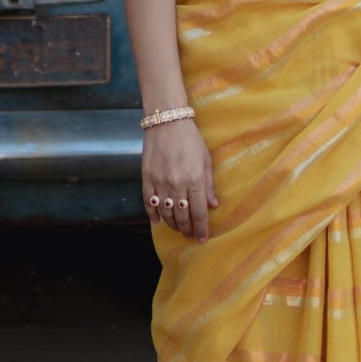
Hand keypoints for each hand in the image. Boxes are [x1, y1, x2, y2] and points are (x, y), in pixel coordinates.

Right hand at [142, 114, 218, 241]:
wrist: (167, 122)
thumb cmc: (190, 139)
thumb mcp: (206, 159)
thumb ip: (209, 184)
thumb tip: (213, 205)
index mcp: (195, 180)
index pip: (199, 214)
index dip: (201, 230)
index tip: (202, 239)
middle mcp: (177, 185)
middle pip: (182, 217)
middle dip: (187, 230)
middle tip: (190, 236)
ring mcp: (160, 183)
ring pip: (165, 214)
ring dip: (172, 225)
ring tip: (178, 228)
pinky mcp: (147, 179)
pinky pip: (149, 203)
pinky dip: (153, 215)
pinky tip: (158, 221)